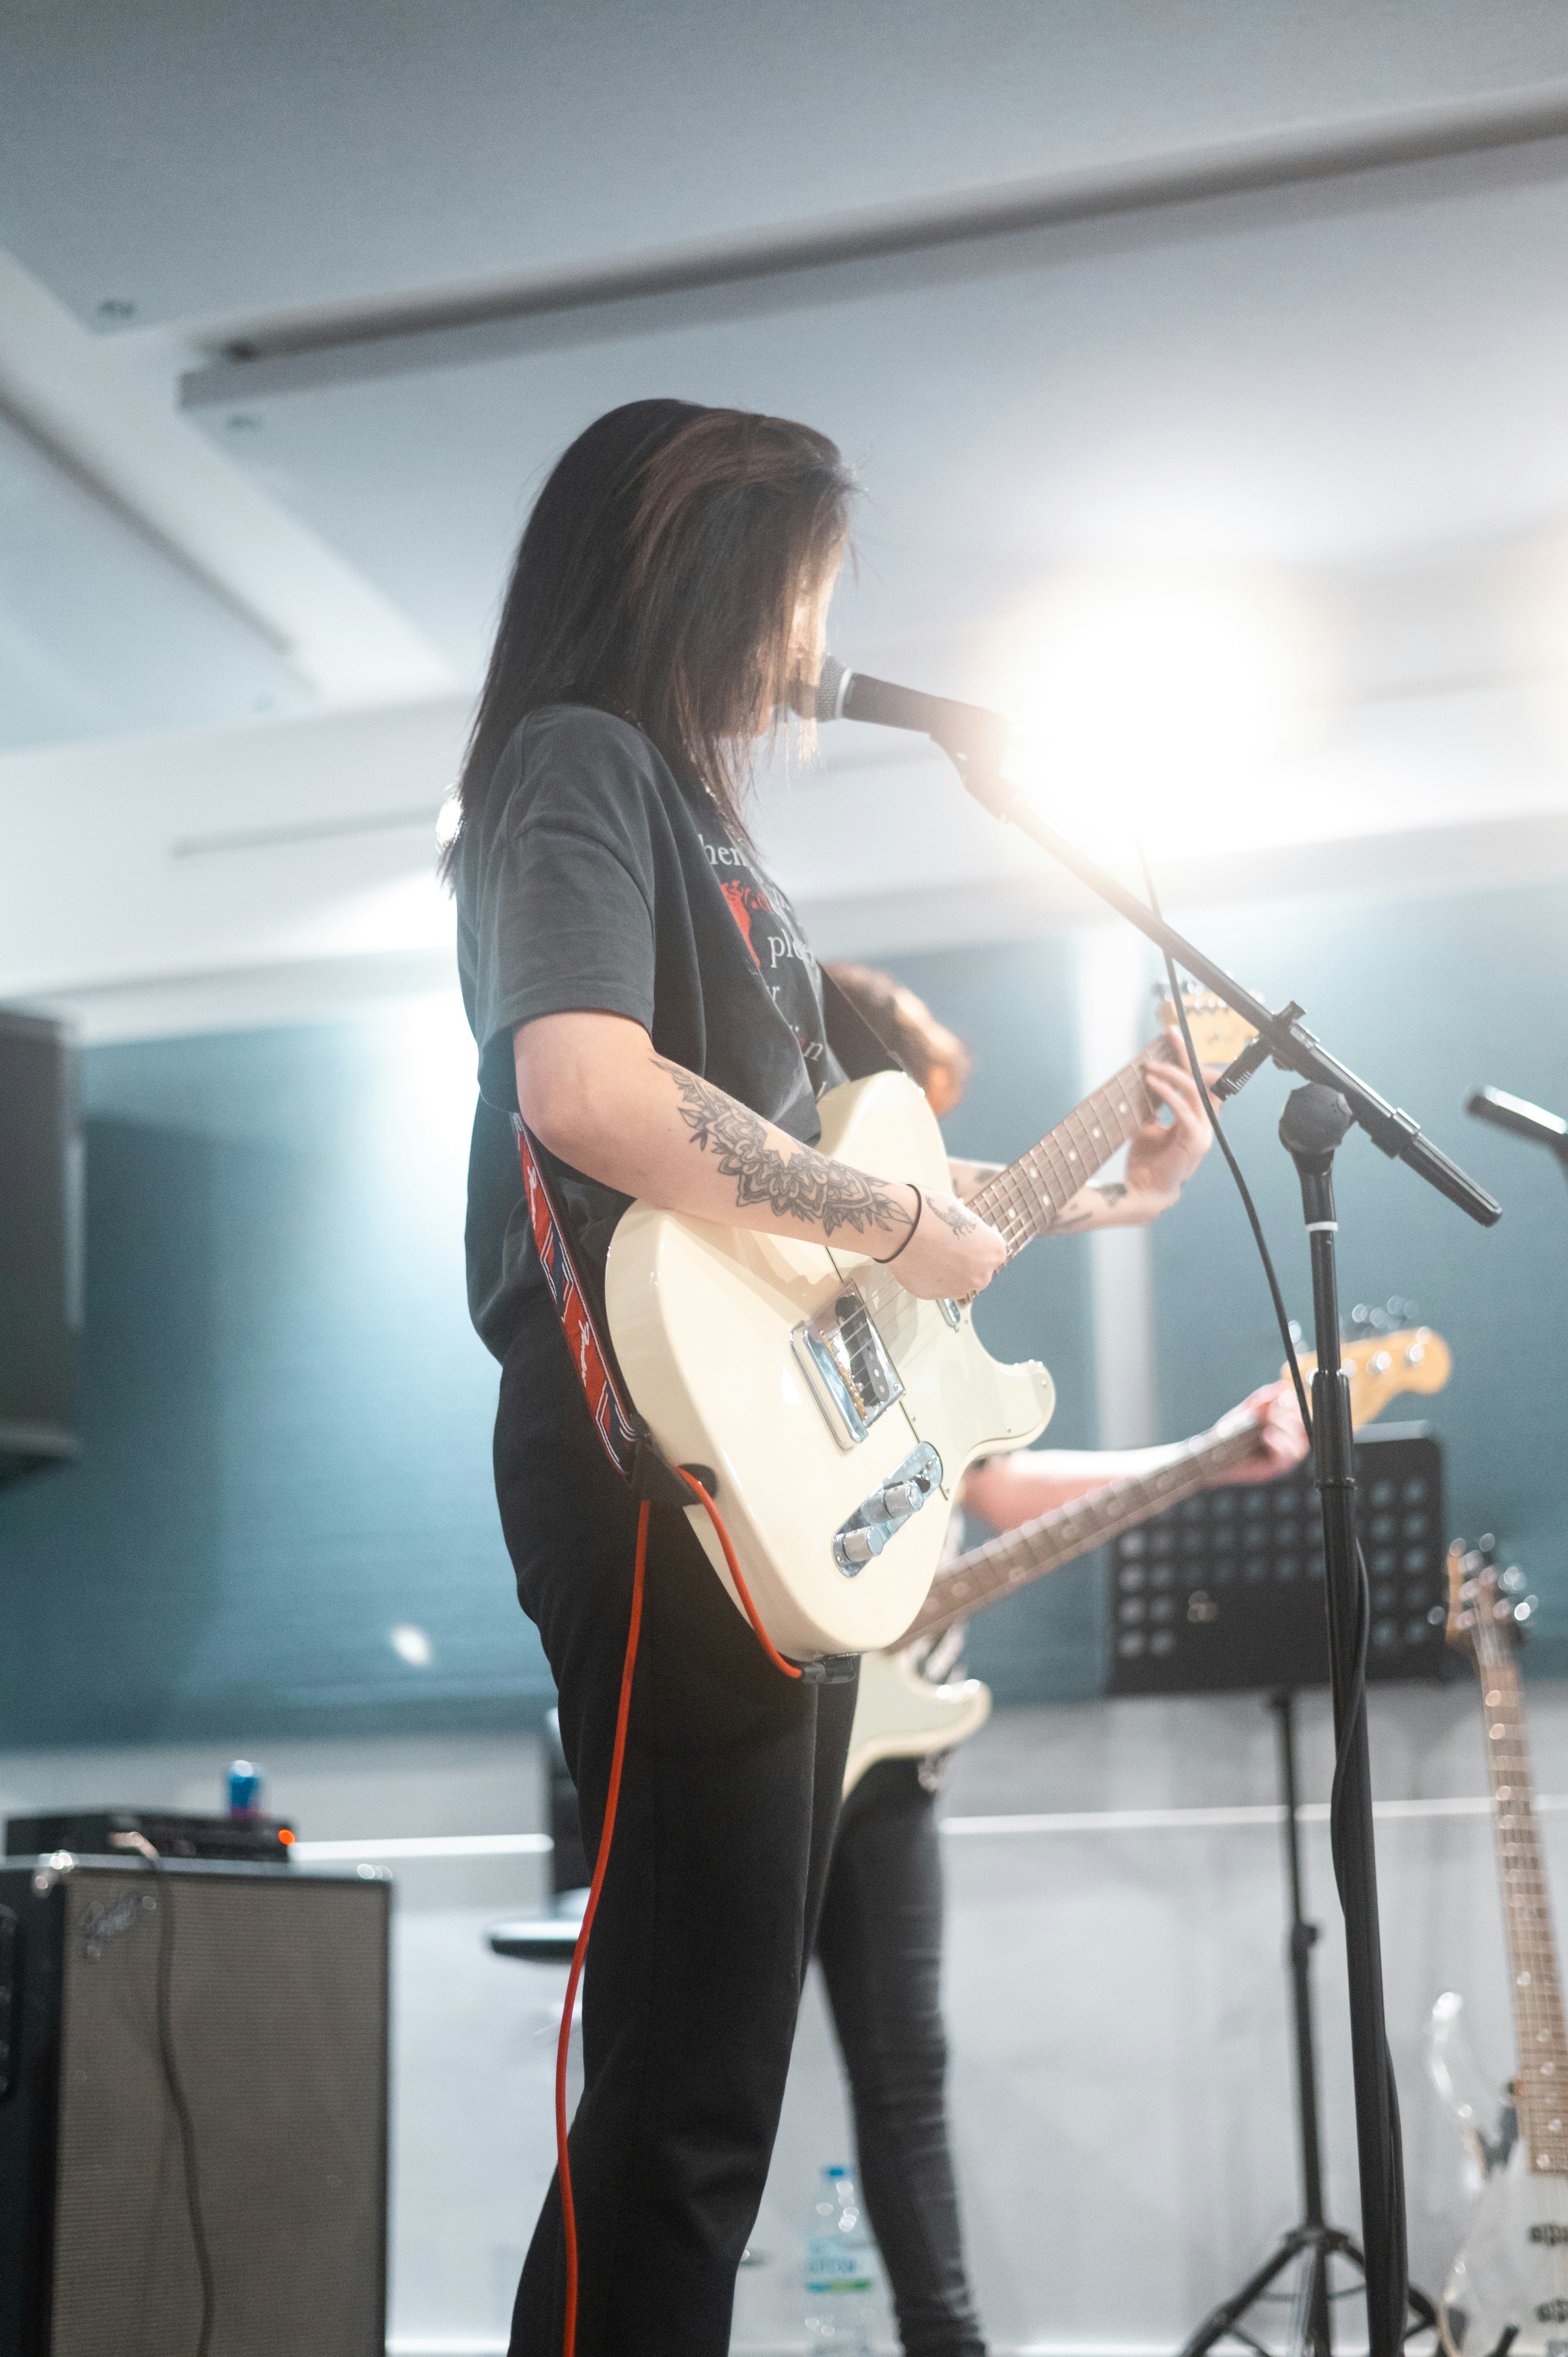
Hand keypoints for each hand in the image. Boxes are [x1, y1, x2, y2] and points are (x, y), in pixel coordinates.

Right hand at [884, 1184, 1007, 1302]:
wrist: (904, 1227)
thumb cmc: (934, 1213)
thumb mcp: (963, 1216)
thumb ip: (972, 1235)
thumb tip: (968, 1243)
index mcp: (995, 1251)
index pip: (991, 1252)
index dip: (974, 1243)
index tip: (961, 1237)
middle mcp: (982, 1275)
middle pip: (976, 1271)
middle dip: (963, 1263)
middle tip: (943, 1246)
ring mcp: (959, 1289)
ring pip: (955, 1282)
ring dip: (945, 1272)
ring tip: (927, 1252)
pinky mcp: (935, 1296)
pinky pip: (934, 1287)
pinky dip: (927, 1277)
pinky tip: (917, 1261)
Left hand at [1119, 1035, 1212, 1220]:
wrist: (1143, 1191)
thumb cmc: (1147, 1161)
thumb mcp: (1149, 1125)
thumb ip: (1154, 1106)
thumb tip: (1147, 1080)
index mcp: (1196, 1119)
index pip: (1200, 1083)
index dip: (1189, 1060)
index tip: (1173, 1038)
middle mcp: (1204, 1124)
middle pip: (1202, 1081)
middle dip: (1186, 1055)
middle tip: (1171, 1033)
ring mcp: (1202, 1133)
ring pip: (1195, 1092)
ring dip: (1173, 1073)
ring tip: (1152, 1064)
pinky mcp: (1194, 1140)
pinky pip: (1184, 1110)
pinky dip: (1168, 1094)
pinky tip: (1152, 1082)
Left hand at [1213, 1381, 1309, 1485]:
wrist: (1212, 1454)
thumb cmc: (1229, 1434)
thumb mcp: (1244, 1410)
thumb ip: (1261, 1398)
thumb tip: (1280, 1387)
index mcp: (1281, 1425)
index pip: (1300, 1414)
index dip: (1296, 1404)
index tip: (1285, 1396)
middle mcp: (1285, 1441)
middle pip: (1304, 1428)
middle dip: (1293, 1415)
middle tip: (1276, 1408)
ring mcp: (1282, 1455)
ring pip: (1300, 1444)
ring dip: (1288, 1429)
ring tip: (1272, 1420)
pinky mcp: (1275, 1467)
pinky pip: (1286, 1457)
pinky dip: (1279, 1443)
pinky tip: (1267, 1435)